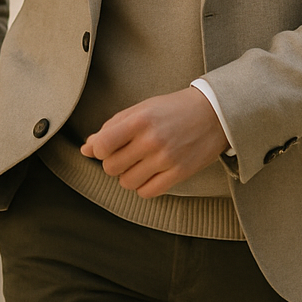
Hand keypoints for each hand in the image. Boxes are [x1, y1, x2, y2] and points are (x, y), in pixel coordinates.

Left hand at [80, 88, 228, 197]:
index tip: (106, 148)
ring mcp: (166, 158)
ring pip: (127, 182)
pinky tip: (151, 174)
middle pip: (112, 167)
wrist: (214, 113)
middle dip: (114, 163)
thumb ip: (112, 127)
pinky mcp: (180, 173)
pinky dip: (144, 187)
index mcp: (140, 120)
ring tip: (140, 164)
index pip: (102, 145)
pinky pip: (147, 192)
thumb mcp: (141, 110)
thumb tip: (86, 149)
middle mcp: (152, 140)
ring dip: (128, 176)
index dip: (99, 150)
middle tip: (127, 154)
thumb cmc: (173, 109)